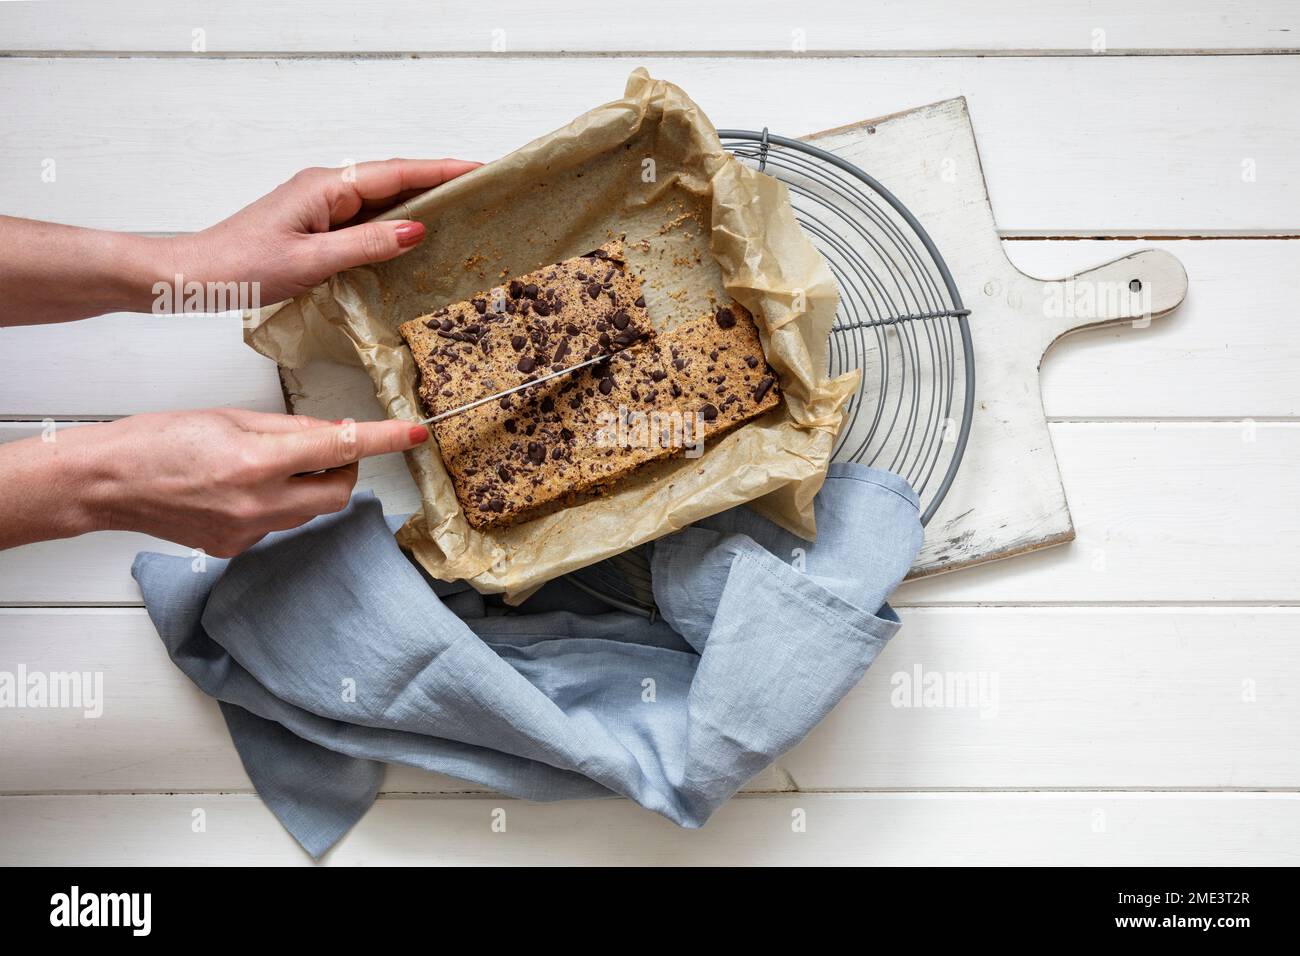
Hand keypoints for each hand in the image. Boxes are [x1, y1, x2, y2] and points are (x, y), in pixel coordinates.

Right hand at [0, 409, 428, 556]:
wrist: (108, 482)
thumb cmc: (159, 440)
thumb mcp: (232, 418)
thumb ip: (290, 429)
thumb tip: (334, 432)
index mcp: (257, 462)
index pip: (338, 447)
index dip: (383, 440)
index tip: (414, 434)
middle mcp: (258, 504)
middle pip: (338, 492)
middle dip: (343, 468)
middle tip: (324, 447)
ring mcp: (248, 533)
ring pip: (310, 510)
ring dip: (309, 485)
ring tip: (270, 462)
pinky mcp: (236, 548)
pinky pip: (279, 524)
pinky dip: (278, 503)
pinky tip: (242, 488)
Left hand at [173, 157, 481, 303]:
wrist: (196, 276)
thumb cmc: (244, 266)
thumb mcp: (312, 260)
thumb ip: (366, 245)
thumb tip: (416, 231)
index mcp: (327, 187)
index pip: (396, 173)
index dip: (440, 170)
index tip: (477, 168)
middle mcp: (326, 189)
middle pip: (393, 180)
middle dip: (437, 182)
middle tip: (479, 190)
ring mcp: (321, 206)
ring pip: (381, 200)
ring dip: (418, 204)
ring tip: (458, 212)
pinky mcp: (316, 225)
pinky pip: (366, 218)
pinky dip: (394, 224)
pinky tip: (412, 239)